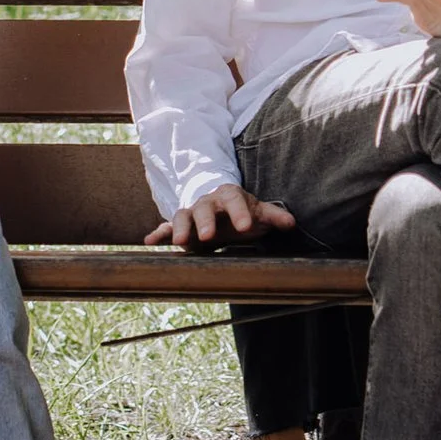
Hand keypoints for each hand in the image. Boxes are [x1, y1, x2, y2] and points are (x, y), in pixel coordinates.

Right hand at [142, 183, 295, 247]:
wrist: (220, 208)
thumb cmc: (242, 211)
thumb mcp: (259, 212)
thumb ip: (274, 216)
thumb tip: (292, 223)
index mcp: (229, 196)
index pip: (234, 200)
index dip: (240, 212)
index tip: (246, 227)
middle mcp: (208, 202)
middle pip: (204, 208)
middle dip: (205, 222)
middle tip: (207, 237)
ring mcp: (192, 213)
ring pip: (181, 216)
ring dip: (179, 229)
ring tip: (178, 243)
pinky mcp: (180, 226)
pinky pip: (165, 227)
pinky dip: (158, 233)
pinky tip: (149, 242)